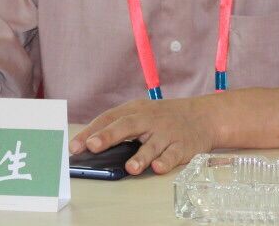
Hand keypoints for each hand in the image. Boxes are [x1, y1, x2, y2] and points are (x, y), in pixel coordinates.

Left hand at [68, 96, 216, 174]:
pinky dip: (165, 161)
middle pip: (127, 126)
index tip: (75, 146)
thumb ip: (120, 128)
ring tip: (129, 168)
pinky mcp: (182, 146)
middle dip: (108, 136)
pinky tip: (158, 167)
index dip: (91, 131)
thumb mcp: (142, 114)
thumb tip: (91, 149)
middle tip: (92, 146)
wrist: (203, 116)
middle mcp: (149, 120)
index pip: (109, 118)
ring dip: (140, 156)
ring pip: (152, 144)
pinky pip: (173, 154)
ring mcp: (166, 133)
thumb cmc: (164, 118)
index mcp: (135, 110)